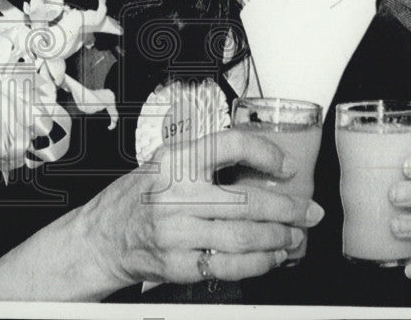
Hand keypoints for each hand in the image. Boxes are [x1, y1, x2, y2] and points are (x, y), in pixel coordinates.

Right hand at [83, 128, 324, 286]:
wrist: (101, 237)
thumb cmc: (137, 198)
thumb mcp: (163, 164)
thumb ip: (203, 162)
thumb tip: (261, 168)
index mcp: (174, 160)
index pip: (230, 145)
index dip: (266, 153)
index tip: (286, 165)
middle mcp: (175, 193)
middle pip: (247, 199)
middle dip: (288, 208)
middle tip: (308, 211)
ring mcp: (176, 230)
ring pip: (244, 235)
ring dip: (278, 238)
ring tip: (294, 237)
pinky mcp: (178, 263)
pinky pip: (229, 265)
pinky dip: (258, 263)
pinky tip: (270, 258)